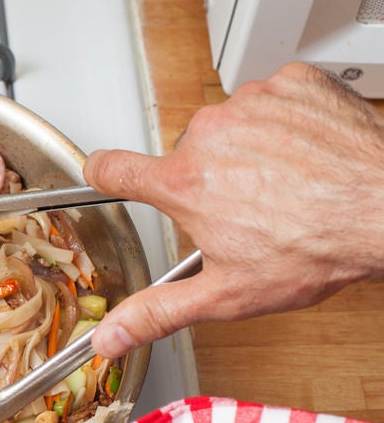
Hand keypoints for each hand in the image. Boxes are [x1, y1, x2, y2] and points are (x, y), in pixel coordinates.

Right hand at [84, 62, 383, 357]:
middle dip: (208, 179)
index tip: (105, 173)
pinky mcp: (292, 85)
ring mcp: (252, 104)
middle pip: (187, 156)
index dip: (104, 173)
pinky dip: (284, 123)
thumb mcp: (227, 295)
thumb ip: (158, 313)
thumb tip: (111, 337)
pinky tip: (304, 154)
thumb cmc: (317, 248)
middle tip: (246, 210)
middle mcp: (209, 135)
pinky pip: (272, 100)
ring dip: (247, 149)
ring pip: (231, 127)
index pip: (114, 168)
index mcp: (184, 184)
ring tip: (284, 183)